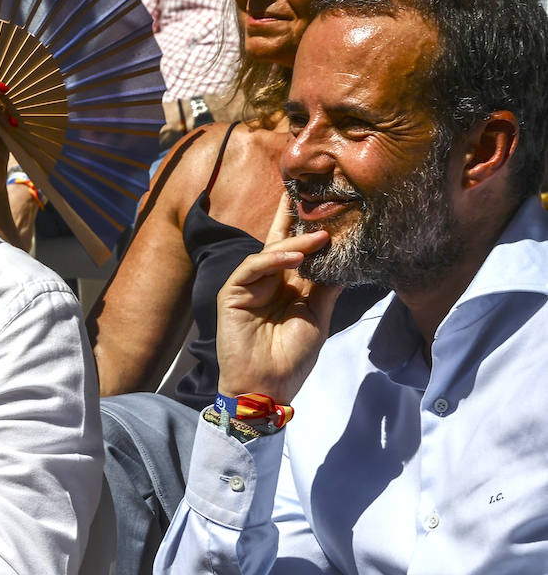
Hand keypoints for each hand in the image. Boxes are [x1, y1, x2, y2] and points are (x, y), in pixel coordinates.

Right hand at [215, 194, 341, 404]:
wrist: (267, 386)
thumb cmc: (292, 358)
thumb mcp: (318, 317)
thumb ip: (325, 287)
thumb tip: (342, 259)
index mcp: (289, 287)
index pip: (299, 251)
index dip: (307, 228)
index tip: (324, 204)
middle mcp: (269, 281)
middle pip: (279, 240)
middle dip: (289, 215)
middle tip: (303, 187)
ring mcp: (249, 286)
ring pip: (269, 252)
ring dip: (293, 242)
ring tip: (319, 236)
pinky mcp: (232, 293)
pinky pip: (252, 267)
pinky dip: (272, 259)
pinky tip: (294, 256)